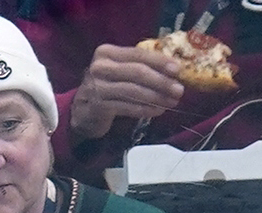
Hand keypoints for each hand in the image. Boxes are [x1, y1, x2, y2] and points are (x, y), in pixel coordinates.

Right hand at [68, 42, 184, 137]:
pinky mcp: (99, 106)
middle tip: (179, 90)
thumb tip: (172, 71)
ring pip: (134, 91)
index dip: (159, 61)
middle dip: (161, 81)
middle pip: (137, 72)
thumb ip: (138, 66)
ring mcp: (97, 87)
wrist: (82, 111)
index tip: (178, 69)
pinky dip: (145, 109)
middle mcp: (100, 67)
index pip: (138, 54)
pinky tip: (157, 111)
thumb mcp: (118, 71)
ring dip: (156, 97)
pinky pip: (127, 107)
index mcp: (107, 53)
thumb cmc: (107, 88)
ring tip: (172, 102)